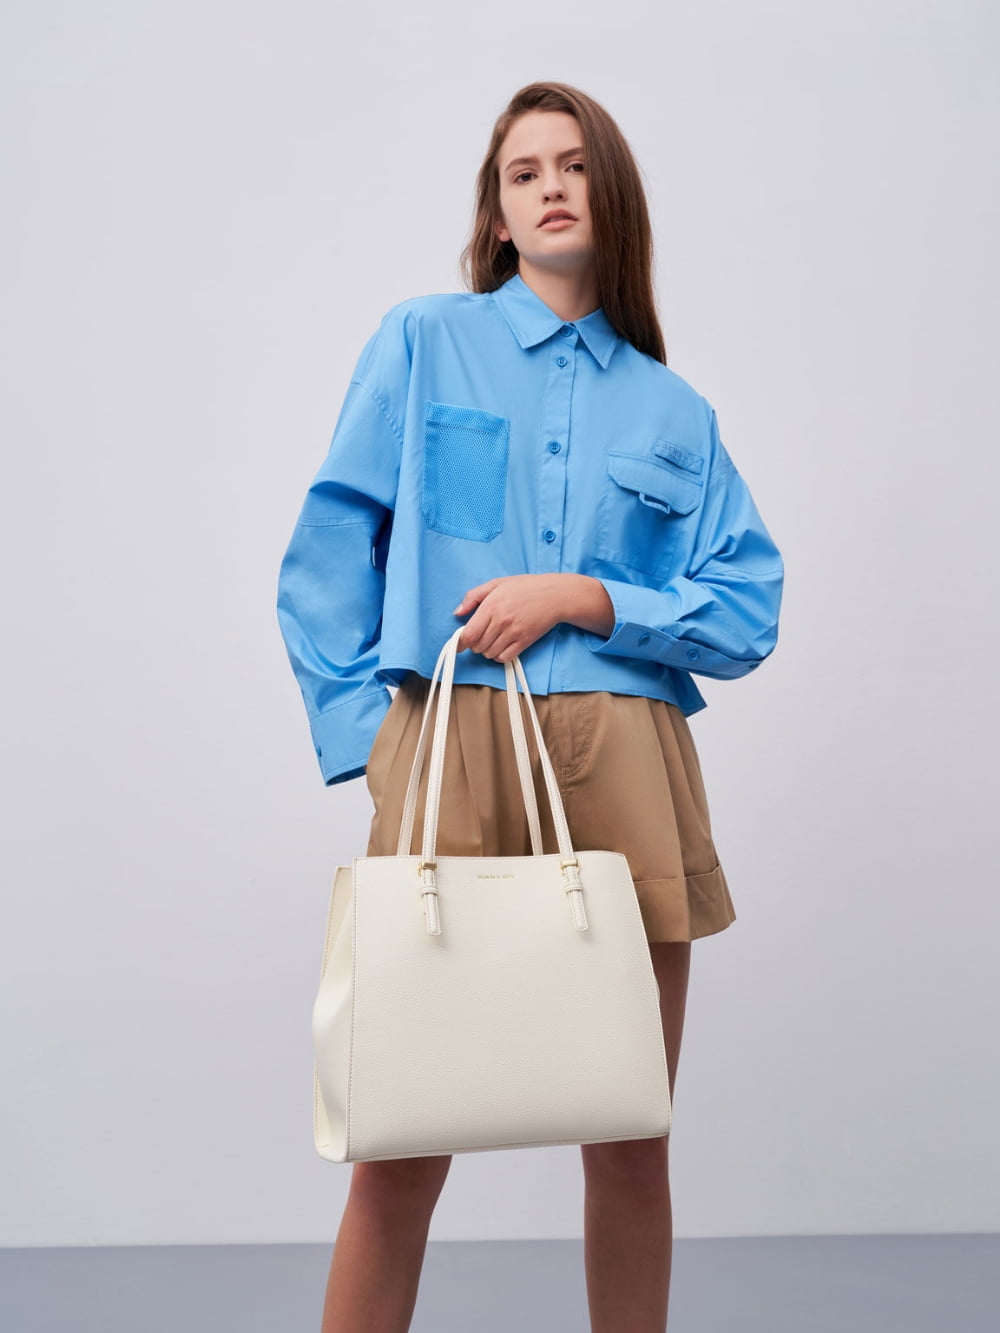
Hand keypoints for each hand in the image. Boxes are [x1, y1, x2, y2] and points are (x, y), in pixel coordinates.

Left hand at [452, 574, 567, 661]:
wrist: (555, 595)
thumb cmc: (526, 587)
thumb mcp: (497, 583)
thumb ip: (473, 596)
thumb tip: (458, 612)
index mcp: (491, 606)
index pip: (469, 634)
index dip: (460, 642)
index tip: (459, 644)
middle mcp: (501, 621)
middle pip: (477, 646)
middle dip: (475, 644)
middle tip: (481, 636)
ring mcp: (513, 633)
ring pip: (489, 654)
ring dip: (487, 650)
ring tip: (493, 640)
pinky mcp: (525, 641)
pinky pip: (505, 658)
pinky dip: (500, 656)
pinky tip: (503, 646)